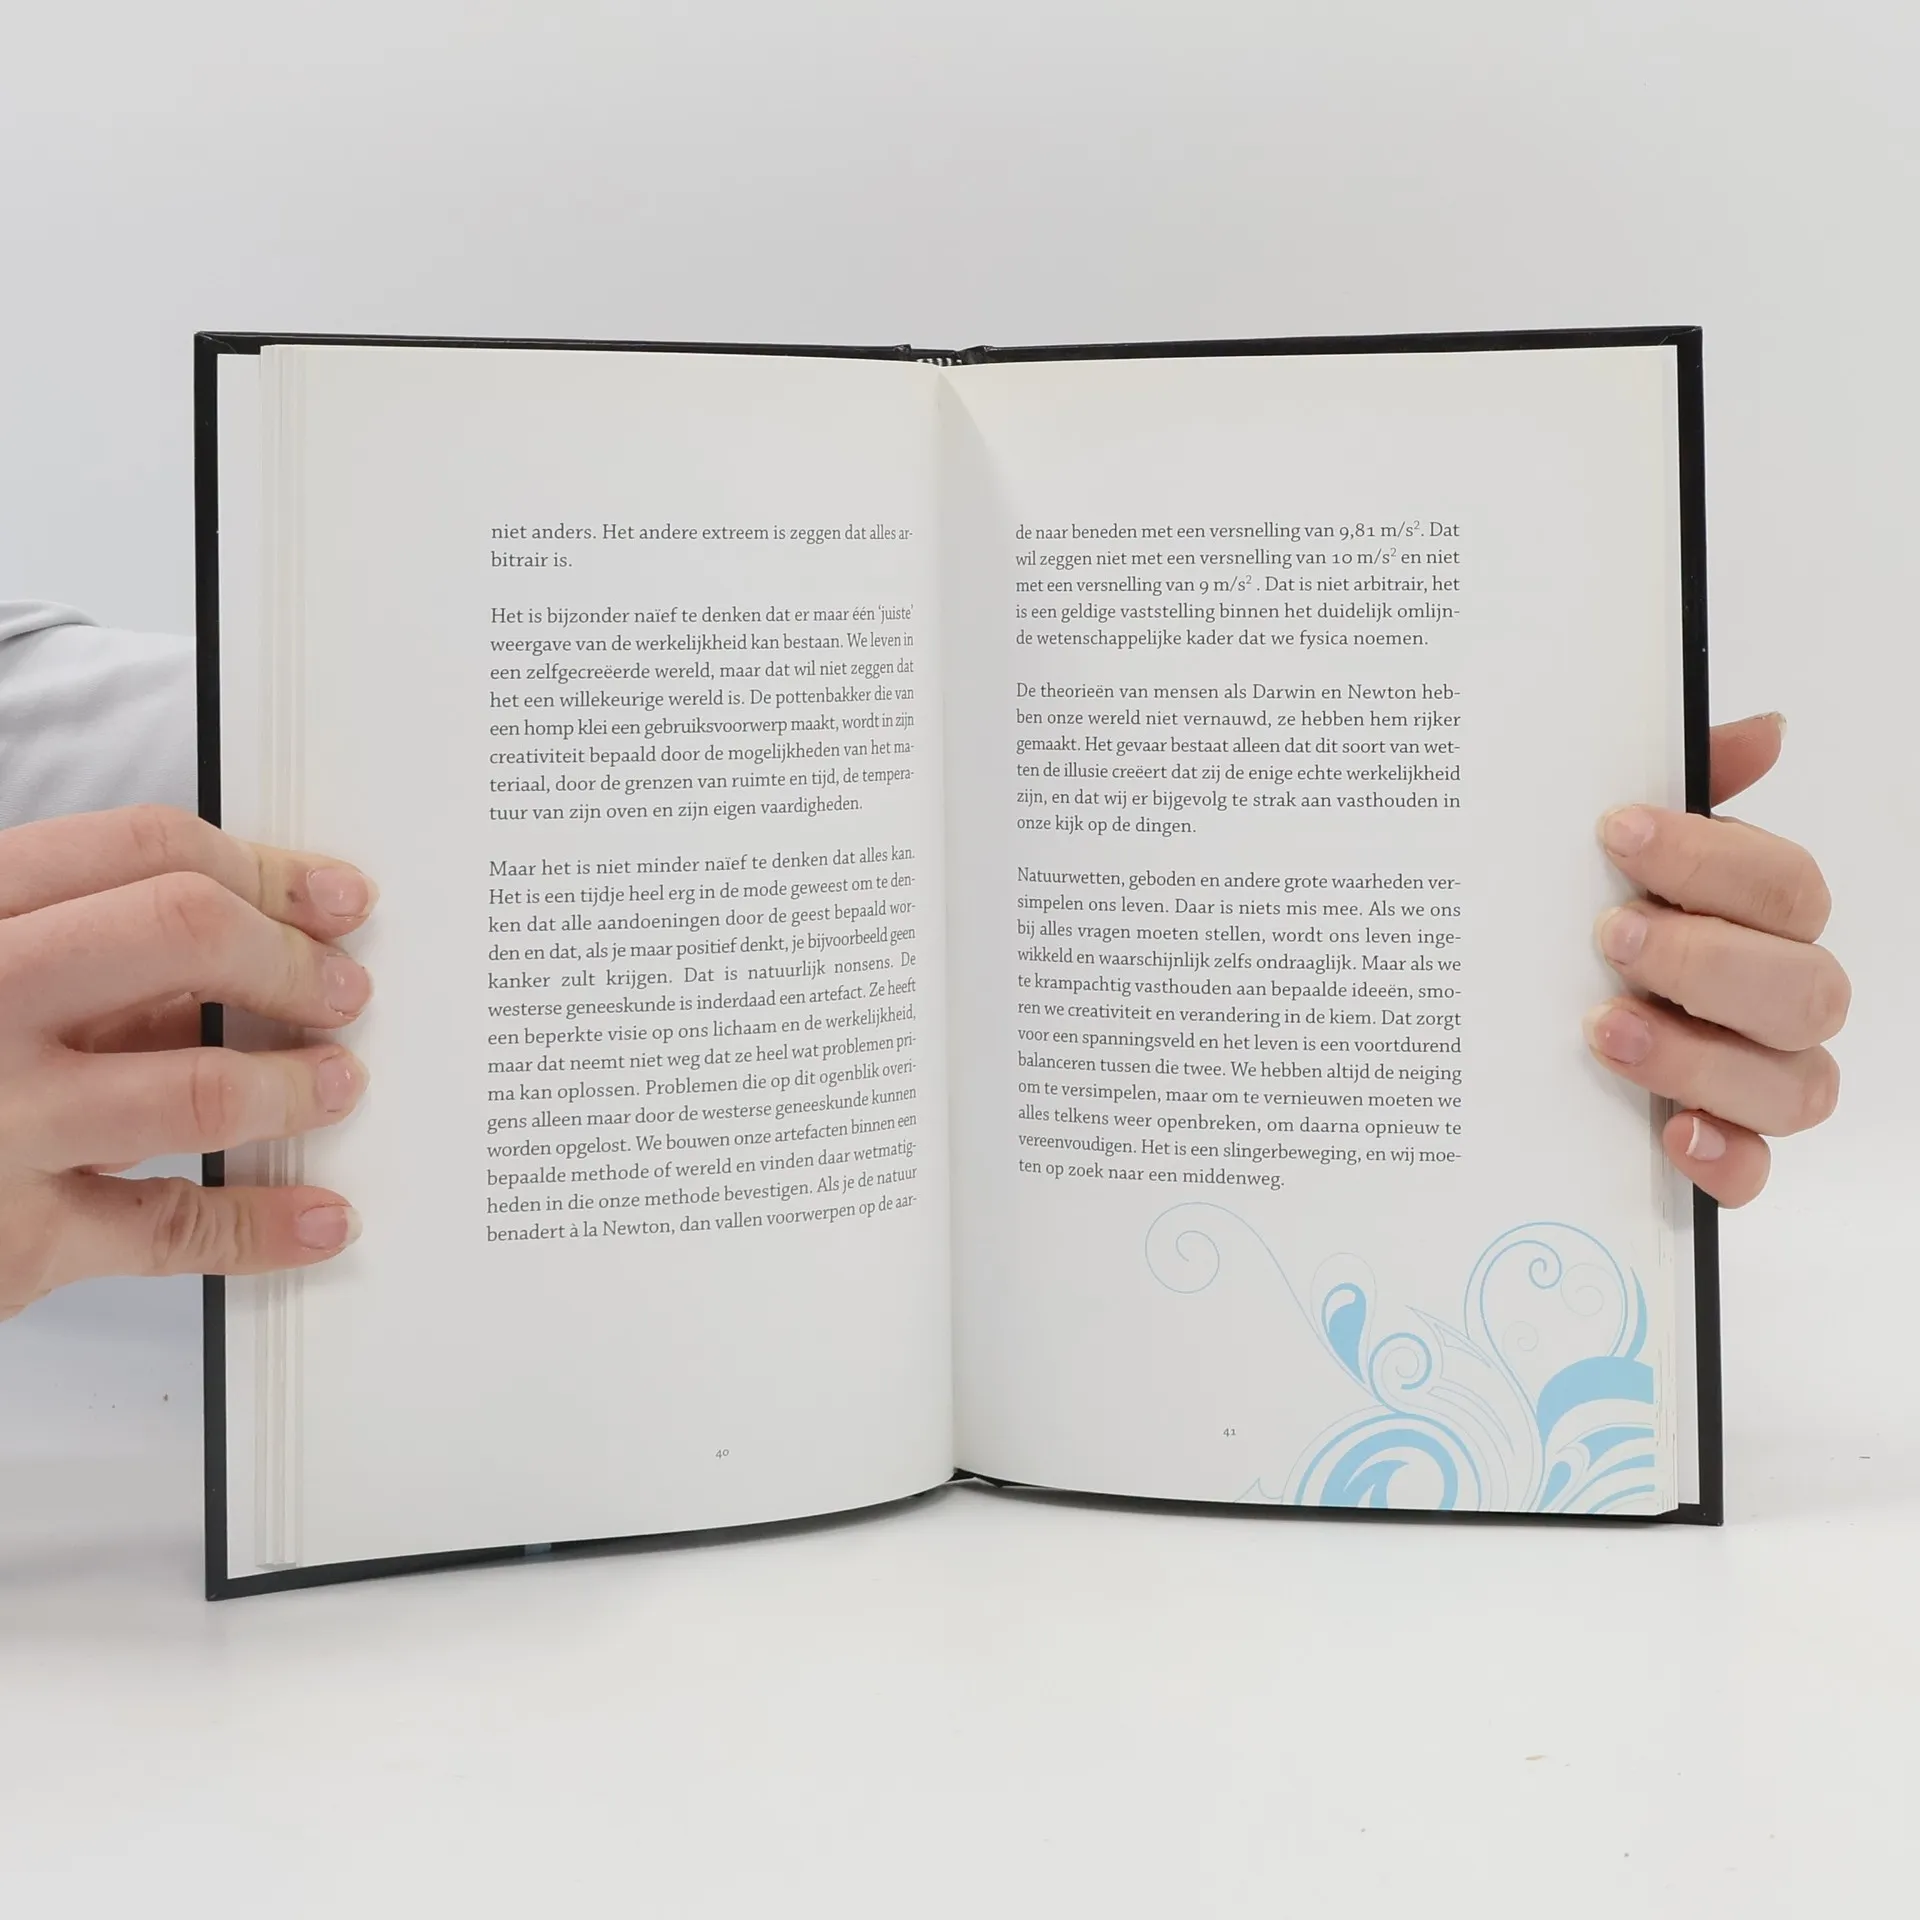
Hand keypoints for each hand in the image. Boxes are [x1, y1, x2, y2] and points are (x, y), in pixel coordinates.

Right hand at [0, 806, 374, 1320]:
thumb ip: (72, 957)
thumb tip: (241, 951)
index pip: (140, 849)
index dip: (264, 868)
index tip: (333, 896)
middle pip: (178, 933)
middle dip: (289, 958)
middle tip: (345, 990)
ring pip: (193, 1084)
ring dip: (293, 1083)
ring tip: (337, 1084)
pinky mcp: (10, 1242)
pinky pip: (168, 1230)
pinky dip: (262, 1225)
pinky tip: (320, 1217)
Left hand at [1585, 713, 1846, 1206]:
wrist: (1519, 1009)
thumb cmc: (1595, 912)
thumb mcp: (1619, 850)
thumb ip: (1691, 788)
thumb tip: (1764, 730)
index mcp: (1764, 919)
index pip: (1787, 886)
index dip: (1710, 858)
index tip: (1612, 833)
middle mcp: (1781, 1001)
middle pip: (1807, 989)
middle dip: (1706, 960)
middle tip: (1609, 936)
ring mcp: (1760, 1079)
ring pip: (1795, 1086)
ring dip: (1700, 1056)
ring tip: (1603, 1029)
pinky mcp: (1724, 1148)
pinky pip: (1756, 1172)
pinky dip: (1724, 1158)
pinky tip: (1670, 1134)